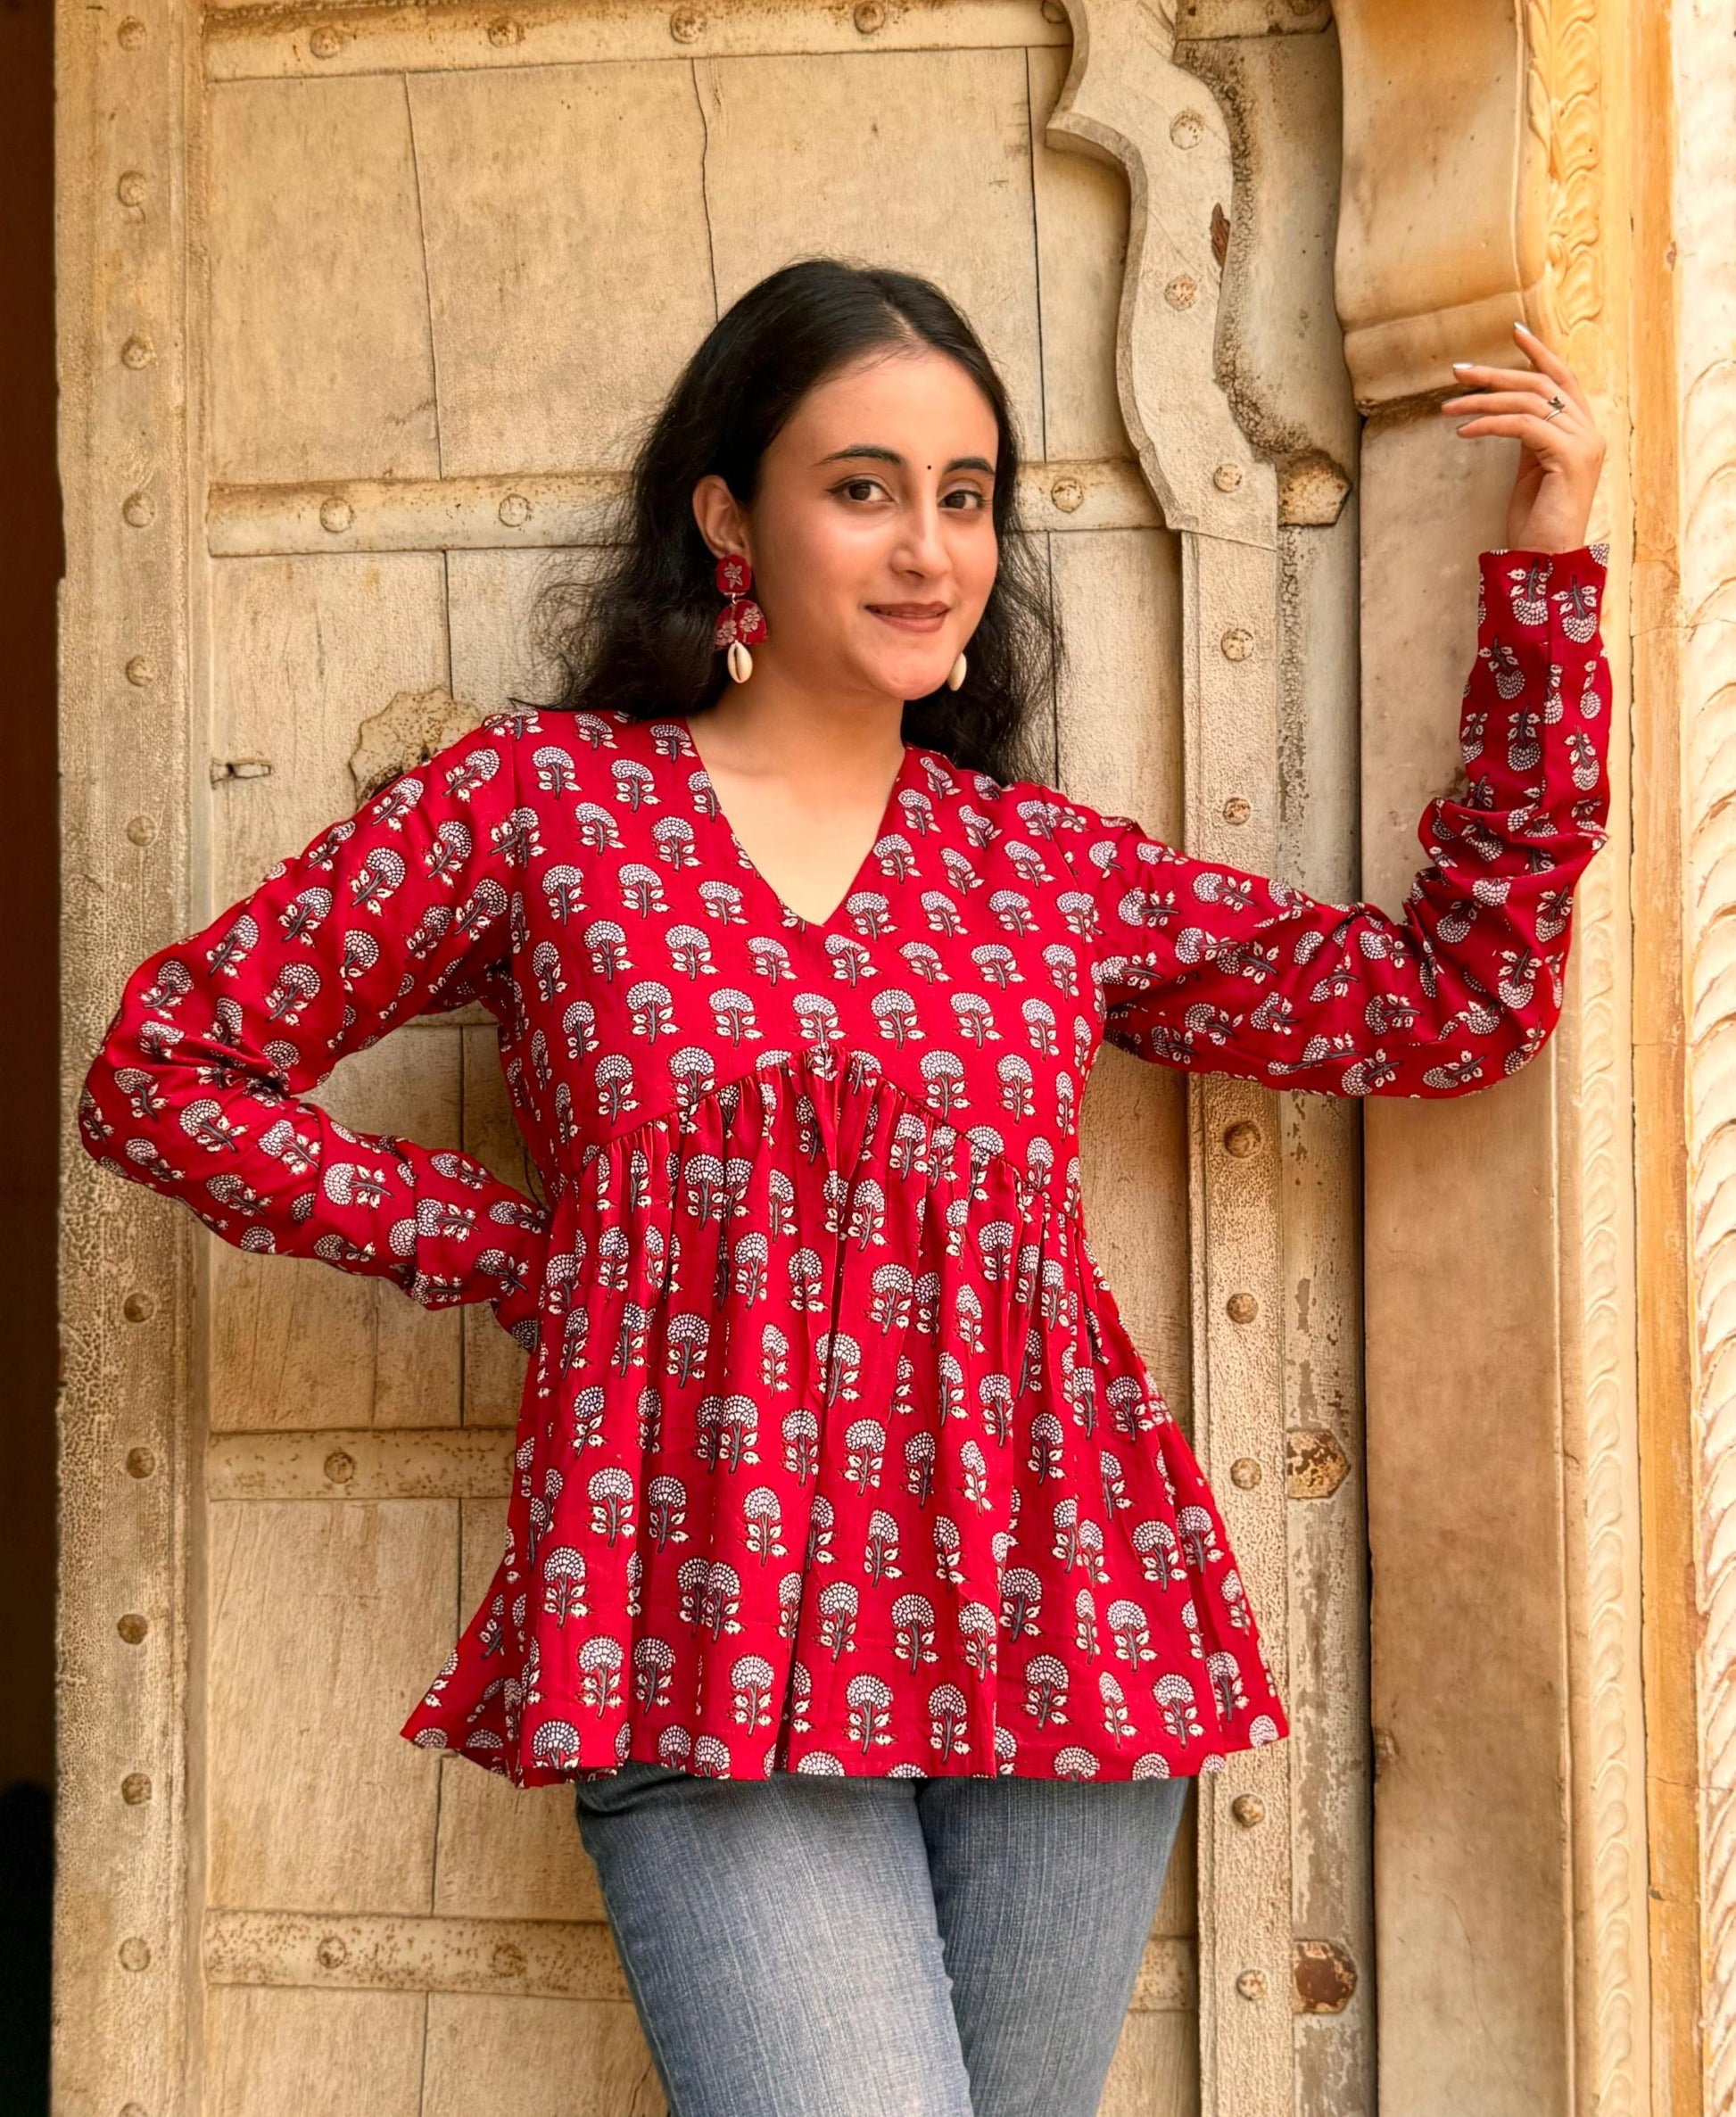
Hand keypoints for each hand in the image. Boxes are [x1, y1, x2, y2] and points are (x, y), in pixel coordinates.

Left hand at [1439, 320, 1605, 553]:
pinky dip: (1490, 422)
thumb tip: (1507, 407)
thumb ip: (1529, 435)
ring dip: (1482, 400)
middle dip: (1496, 373)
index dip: (1540, 353)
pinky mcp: (1571, 458)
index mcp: (1582, 431)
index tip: (1514, 331)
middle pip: (1541, 384)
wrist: (1546, 560)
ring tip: (1447, 408)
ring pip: (1529, 401)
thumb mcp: (1531, 468)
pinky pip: (1524, 425)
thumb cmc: (1535, 520)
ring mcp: (1584, 444)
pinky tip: (1464, 430)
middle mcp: (1589, 432)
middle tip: (1458, 370)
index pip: (1563, 378)